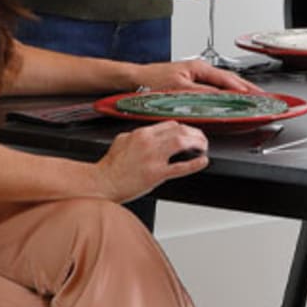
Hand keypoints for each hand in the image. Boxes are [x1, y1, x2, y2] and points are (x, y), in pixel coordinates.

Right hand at [94, 121, 208, 200]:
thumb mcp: (121, 141)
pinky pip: (180, 167)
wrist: (103, 182)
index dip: (184, 128)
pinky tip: (203, 161)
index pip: (170, 124)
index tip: (189, 132)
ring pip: (182, 143)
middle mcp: (148, 142)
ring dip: (197, 144)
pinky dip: (195, 164)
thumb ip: (136, 135)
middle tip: (201, 139)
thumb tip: (146, 135)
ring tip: (203, 147)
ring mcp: (153, 158)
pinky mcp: (156, 174)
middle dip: (194, 134)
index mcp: (141, 133)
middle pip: (180, 130)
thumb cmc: (111, 166)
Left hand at [134, 58, 259, 94]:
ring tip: (252, 98)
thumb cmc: (151, 82)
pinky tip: (229, 99)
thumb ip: (203, 93)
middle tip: (263, 98)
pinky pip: (214, 88)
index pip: (229, 80)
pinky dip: (226, 93)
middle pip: (230, 80)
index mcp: (199, 68)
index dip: (246, 90)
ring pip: (223, 84)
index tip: (259, 96)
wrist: (134, 81)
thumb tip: (222, 96)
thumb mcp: (180, 89)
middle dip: (248, 88)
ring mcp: (195, 76)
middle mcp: (199, 70)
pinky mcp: (190, 83)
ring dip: (238, 90)